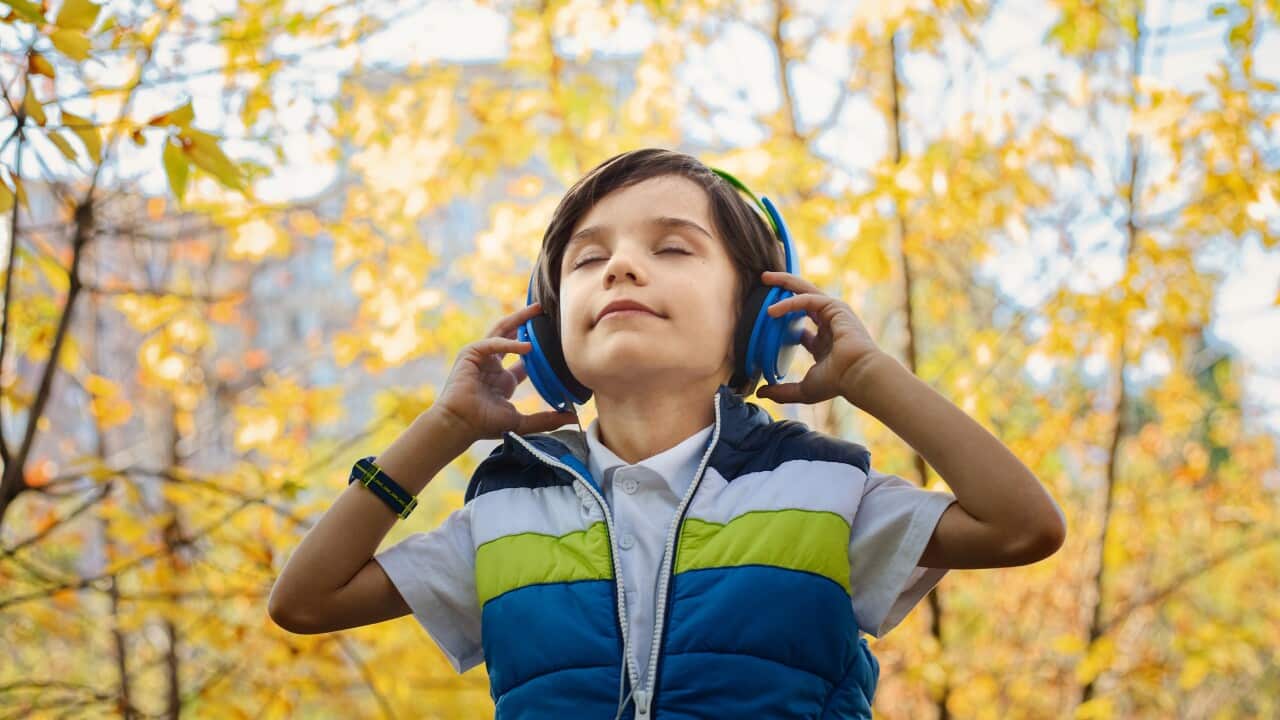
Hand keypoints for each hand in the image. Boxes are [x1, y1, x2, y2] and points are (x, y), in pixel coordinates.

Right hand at [432, 302, 578, 439]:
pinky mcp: (470, 354)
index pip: (524, 359)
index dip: (539, 349)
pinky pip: (492, 342)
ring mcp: (481, 358)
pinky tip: (527, 346)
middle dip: (527, 323)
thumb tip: (573, 419)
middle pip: (512, 336)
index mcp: (503, 380)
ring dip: (518, 319)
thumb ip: (546, 419)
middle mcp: (493, 365)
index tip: (557, 341)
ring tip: (537, 310)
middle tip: (545, 312)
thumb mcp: (521, 421)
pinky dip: (509, 342)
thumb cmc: (484, 424)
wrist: (460, 424)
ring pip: (501, 331)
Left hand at [752, 271, 884, 404]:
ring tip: (764, 279)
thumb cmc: (837, 383)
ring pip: (805, 290)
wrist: (858, 375)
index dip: (783, 320)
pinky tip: (772, 310)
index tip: (765, 318)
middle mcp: (829, 325)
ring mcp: (834, 314)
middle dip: (784, 289)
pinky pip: (808, 299)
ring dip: (785, 282)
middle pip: (802, 300)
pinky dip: (789, 302)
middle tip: (763, 281)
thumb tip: (760, 393)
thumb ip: (782, 391)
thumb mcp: (804, 389)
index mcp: (823, 343)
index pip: (801, 327)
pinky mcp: (835, 307)